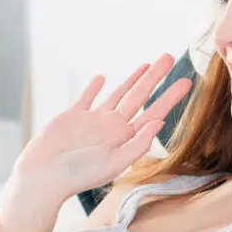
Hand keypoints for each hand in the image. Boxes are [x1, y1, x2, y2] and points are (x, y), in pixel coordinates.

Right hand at [12, 54, 192, 201]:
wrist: (45, 175)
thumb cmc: (79, 175)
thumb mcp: (114, 163)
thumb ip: (138, 143)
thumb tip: (160, 122)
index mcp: (125, 139)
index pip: (153, 113)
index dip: (170, 97)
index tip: (187, 82)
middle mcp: (112, 127)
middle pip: (139, 97)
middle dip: (155, 77)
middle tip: (169, 56)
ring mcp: (93, 121)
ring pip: (118, 94)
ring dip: (132, 79)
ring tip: (147, 65)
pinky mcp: (73, 116)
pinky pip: (87, 98)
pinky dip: (94, 88)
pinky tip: (101, 78)